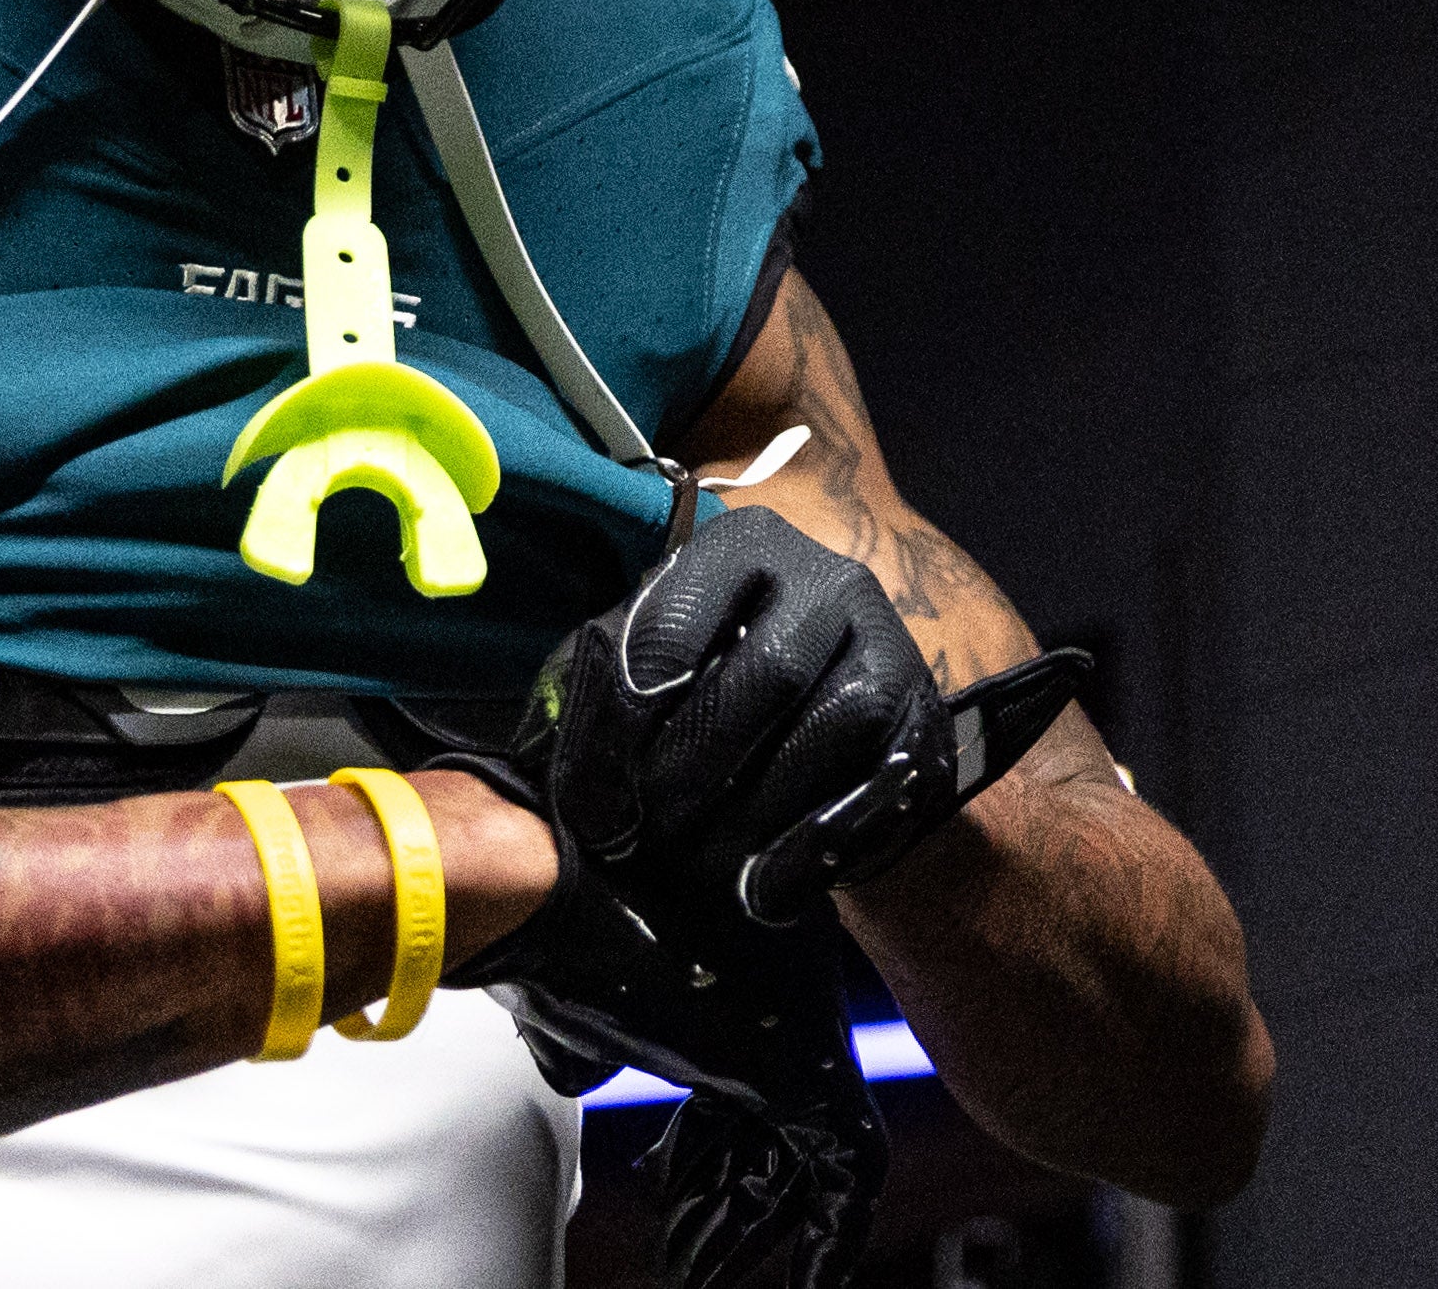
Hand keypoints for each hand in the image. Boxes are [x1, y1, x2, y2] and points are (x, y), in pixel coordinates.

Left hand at [437, 510, 974, 1288]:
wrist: (842, 756)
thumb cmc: (710, 708)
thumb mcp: (647, 671)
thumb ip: (589, 689)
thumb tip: (510, 756)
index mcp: (737, 545)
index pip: (664, 624)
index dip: (620, 724)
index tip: (594, 809)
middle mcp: (825, 579)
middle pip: (754, 680)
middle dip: (687, 775)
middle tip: (640, 843)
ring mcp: (888, 650)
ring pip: (819, 736)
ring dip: (744, 818)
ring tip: (694, 866)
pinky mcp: (927, 728)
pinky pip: (869, 795)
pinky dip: (804, 854)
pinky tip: (758, 892)